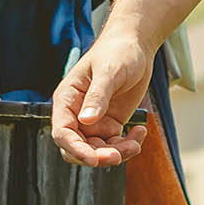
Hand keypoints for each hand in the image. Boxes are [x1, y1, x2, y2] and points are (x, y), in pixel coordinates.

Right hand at [51, 32, 153, 168]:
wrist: (135, 45)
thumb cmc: (117, 51)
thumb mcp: (108, 72)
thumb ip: (97, 96)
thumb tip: (86, 121)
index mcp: (67, 99)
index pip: (63, 132)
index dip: (76, 149)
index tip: (94, 159)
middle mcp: (77, 114)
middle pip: (78, 147)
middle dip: (97, 156)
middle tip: (118, 155)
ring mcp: (94, 121)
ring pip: (98, 150)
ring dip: (117, 152)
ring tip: (136, 140)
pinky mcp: (111, 123)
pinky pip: (115, 144)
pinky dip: (128, 144)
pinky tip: (140, 131)